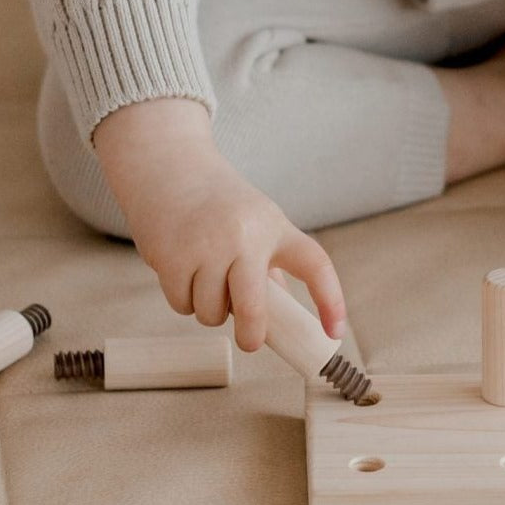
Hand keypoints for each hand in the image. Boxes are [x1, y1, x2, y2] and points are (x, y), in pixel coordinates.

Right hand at [93, 98, 346, 352]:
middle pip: (254, 307)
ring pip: (212, 312)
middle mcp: (245, 235)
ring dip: (209, 309)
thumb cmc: (218, 202)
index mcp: (275, 226)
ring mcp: (207, 246)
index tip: (335, 333)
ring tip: (204, 276)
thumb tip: (277, 316)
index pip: (314, 264)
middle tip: (250, 340)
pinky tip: (182, 269)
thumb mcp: (255, 221)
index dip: (331, 300)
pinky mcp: (172, 257)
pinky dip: (183, 299)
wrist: (169, 164)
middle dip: (252, 335)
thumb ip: (268, 264)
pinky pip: (182, 305)